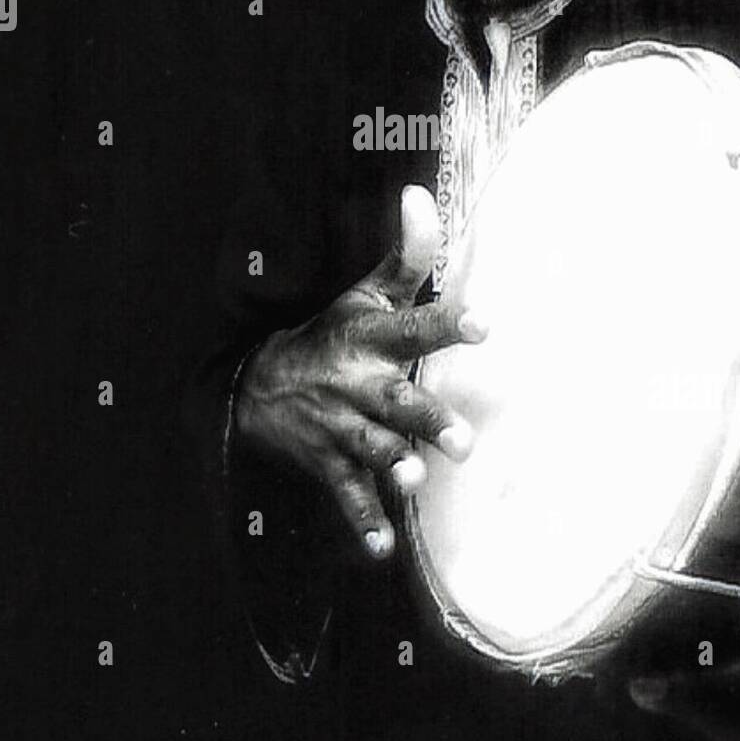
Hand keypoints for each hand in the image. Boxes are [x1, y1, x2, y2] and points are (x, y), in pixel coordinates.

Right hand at [235, 185, 485, 559]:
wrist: (258, 383)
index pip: (413, 325)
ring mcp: (341, 426)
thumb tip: (420, 193)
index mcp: (371, 337)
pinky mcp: (328, 462)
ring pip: (371, 449)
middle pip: (397, 402)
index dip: (445, 323)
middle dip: (426, 419)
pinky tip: (382, 547)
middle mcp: (359, 383)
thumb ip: (406, 253)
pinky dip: (362, 521)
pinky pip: (345, 495)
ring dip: (393, 465)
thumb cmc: (332, 332)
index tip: (481, 324)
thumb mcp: (364, 291)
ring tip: (413, 478)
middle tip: (461, 440)